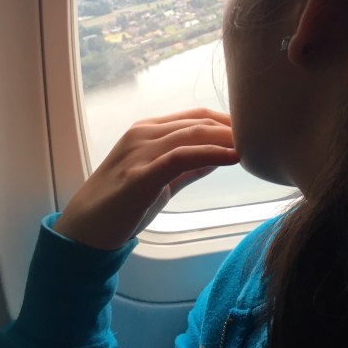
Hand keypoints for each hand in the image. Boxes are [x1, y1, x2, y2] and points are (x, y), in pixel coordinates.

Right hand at [53, 108, 238, 249]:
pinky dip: (212, 153)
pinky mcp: (141, 174)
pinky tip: (234, 158)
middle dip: (233, 127)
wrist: (84, 232)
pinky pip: (182, 156)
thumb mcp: (160, 180)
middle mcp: (144, 133)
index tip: (253, 131)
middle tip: (263, 136)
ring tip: (255, 145)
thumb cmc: (121, 206)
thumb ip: (188, 166)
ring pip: (193, 134)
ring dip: (228, 138)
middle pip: (199, 121)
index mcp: (147, 130)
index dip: (226, 120)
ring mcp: (140, 151)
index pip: (196, 116)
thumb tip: (221, 155)